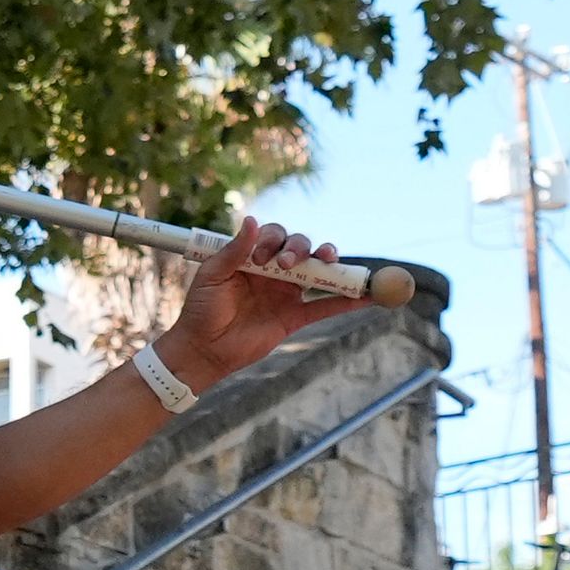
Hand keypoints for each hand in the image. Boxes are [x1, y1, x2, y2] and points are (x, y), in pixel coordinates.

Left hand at [154, 215, 378, 394]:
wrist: (203, 349)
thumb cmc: (202, 310)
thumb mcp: (213, 275)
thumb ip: (235, 250)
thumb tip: (252, 220)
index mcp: (253, 257)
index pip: (275, 236)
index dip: (274, 240)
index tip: (261, 256)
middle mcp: (274, 271)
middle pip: (301, 248)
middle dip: (301, 247)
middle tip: (287, 263)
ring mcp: (286, 293)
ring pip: (317, 271)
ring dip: (328, 262)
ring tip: (329, 260)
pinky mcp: (294, 317)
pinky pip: (324, 306)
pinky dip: (347, 301)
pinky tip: (367, 295)